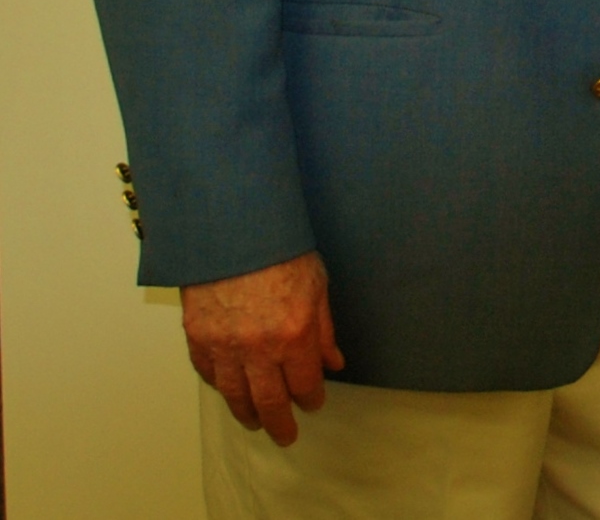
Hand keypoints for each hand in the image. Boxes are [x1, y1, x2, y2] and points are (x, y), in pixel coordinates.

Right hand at [183, 251, 342, 445]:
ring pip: (235, 395)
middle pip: (269, 402)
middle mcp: (258, 348)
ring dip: (247, 414)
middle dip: (280, 423)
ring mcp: (224, 346)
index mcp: (294, 335)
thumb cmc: (281, 252)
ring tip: (256, 422)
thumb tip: (334, 363)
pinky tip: (230, 392)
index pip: (304, 385)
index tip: (313, 403)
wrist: (233, 232)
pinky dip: (220, 387)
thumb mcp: (318, 286)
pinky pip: (209, 374)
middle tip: (286, 435)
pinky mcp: (198, 337)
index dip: (311, 399)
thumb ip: (325, 330)